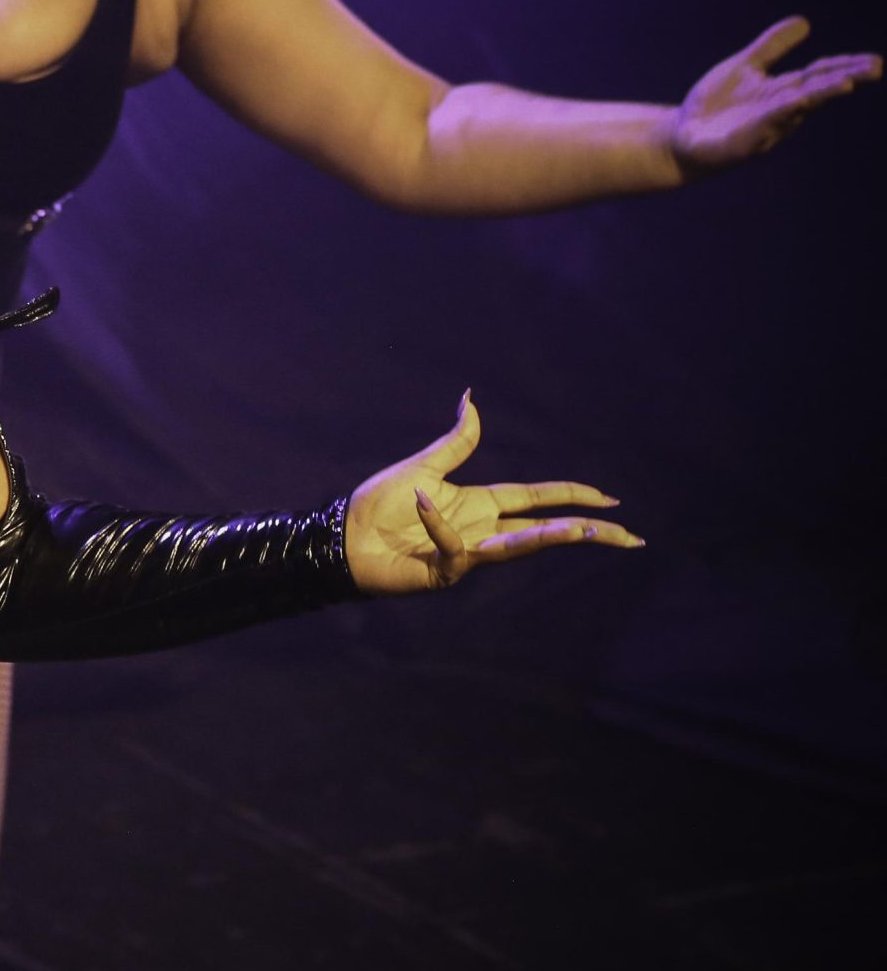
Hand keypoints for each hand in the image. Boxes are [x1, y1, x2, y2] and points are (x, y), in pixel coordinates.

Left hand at [345, 392, 640, 594]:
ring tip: (582, 531)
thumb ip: (455, 441)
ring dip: (549, 538)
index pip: (538, 500)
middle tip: (628, 538)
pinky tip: (422, 505)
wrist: (341, 537)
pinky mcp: (442, 571)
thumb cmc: (378, 506)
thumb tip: (471, 399)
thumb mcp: (422, 467)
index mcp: (481, 505)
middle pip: (544, 531)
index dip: (573, 497)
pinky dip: (440, 527)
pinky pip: (454, 548)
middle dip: (586, 533)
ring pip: (518, 547)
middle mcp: (482, 531)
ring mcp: (466, 554)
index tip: (610, 499)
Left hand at [669, 17, 878, 174]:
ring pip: (795, 110)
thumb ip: (772, 47)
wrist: (683, 135)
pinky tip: (795, 103)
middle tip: (873, 69)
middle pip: (817, 91)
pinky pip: (762, 129)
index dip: (846, 66)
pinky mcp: (741, 144)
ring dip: (819, 96)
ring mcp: (763, 128)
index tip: (873, 60)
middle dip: (845, 79)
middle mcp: (781, 111)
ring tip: (844, 84)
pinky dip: (779, 116)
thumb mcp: (745, 67)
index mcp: (784, 91)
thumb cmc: (717, 104)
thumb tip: (805, 22)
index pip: (820, 75)